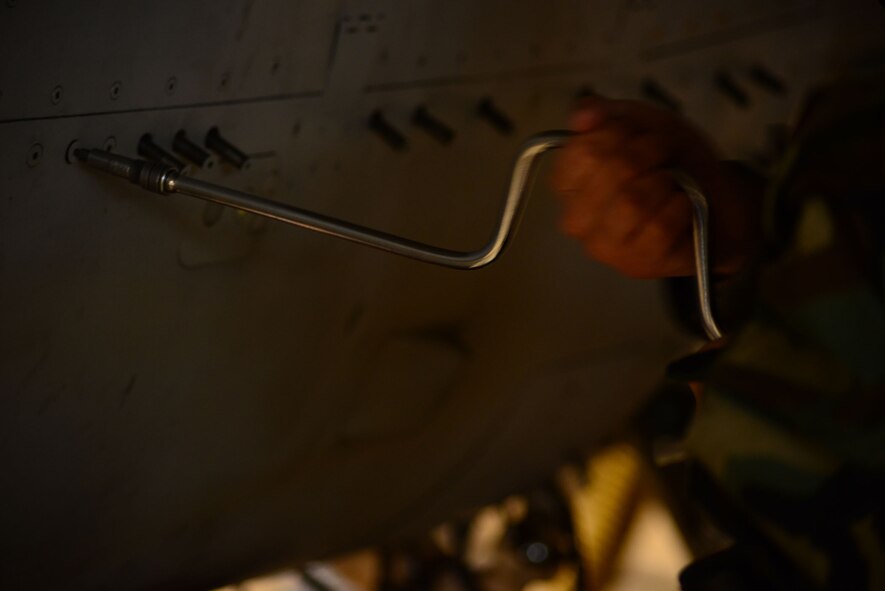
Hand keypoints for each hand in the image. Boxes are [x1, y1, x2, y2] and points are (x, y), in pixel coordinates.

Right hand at [551, 97, 758, 277]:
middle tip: (665, 154)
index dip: (618, 133)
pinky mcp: (637, 264)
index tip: (638, 135)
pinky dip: (680, 206)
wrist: (719, 207)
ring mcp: (605, 246)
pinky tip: (681, 206)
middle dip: (648, 151)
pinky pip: (659, 224)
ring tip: (673, 182)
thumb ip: (611, 115)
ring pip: (633, 200)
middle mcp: (577, 219)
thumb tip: (585, 112)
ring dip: (665, 181)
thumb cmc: (675, 167)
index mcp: (569, 184)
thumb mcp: (645, 127)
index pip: (580, 151)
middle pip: (609, 170)